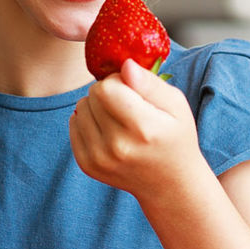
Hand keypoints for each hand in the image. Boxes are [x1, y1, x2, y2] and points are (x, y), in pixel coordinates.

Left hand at [69, 58, 204, 198]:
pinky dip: (87, 122)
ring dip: (96, 106)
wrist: (168, 183)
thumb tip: (125, 65)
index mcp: (142, 128)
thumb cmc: (174, 137)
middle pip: (92, 96)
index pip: (106, 87)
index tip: (131, 90)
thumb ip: (150, 82)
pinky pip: (73, 125)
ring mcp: (99, 159)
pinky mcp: (87, 165)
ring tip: (117, 118)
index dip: (118, 81)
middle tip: (126, 105)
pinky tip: (107, 130)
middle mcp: (117, 146)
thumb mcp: (176, 104)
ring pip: (80, 108)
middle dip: (107, 92)